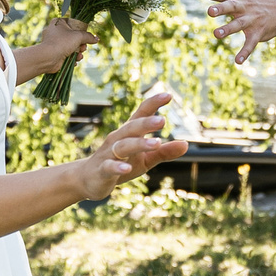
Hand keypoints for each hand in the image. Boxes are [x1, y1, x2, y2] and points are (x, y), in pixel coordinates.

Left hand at [33, 16, 92, 72]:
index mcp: (58, 23)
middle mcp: (55, 32)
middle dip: (81, 44)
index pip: (72, 23)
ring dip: (78, 52)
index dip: (81, 30)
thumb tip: (96, 39)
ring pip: (71, 46)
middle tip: (83, 47)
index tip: (86, 35)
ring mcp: (54, 43)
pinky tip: (75, 60)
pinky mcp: (55, 54)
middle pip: (73, 36)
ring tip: (79, 55)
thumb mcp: (78, 36)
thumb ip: (88, 36)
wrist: (48, 58)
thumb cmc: (62, 42)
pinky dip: (72, 58)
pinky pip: (67, 54)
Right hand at [74, 91, 188, 198]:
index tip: (168, 95)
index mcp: (130, 134)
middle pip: (132, 128)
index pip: (141, 114)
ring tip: (156, 143)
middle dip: (146, 123)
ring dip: (139, 144)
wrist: (89, 180)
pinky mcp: (102, 170)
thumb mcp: (146, 160)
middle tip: (163, 120)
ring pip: (123, 146)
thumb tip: (186, 144)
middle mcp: (118, 139)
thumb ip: (164, 152)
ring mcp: (109, 154)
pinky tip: (127, 168)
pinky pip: (110, 166)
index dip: (153, 104)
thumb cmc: (121, 164)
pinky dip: (118, 166)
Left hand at [192, 0, 275, 62]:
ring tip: (216, 34)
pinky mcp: (258, 33)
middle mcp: (244, 7)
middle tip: (210, 12)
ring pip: (239, 25)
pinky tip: (238, 61)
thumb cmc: (254, 1)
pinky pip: (250, 44)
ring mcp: (252, 20)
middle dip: (221, 9)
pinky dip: (244, 52)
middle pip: (231, 6)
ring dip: (228, 29)